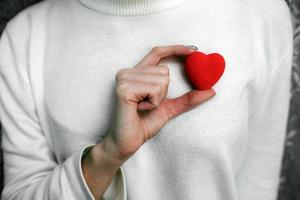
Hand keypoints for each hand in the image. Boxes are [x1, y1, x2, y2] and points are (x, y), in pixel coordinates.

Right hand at [82, 45, 215, 198]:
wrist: (129, 142)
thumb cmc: (145, 124)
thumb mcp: (170, 108)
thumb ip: (188, 99)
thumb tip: (211, 91)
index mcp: (137, 73)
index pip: (157, 53)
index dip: (175, 49)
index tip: (194, 50)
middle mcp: (128, 72)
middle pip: (164, 70)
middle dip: (164, 92)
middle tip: (148, 104)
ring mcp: (124, 79)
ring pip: (161, 80)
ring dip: (158, 99)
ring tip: (143, 107)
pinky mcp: (125, 89)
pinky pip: (154, 89)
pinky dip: (153, 103)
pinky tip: (140, 109)